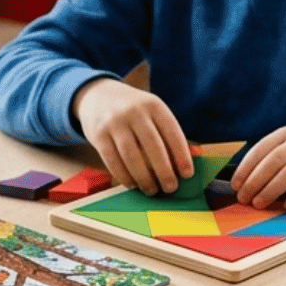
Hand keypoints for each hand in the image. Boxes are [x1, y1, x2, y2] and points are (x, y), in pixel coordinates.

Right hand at [71, 78, 192, 194]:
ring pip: (131, 156)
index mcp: (153, 105)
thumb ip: (167, 134)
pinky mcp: (98, 135)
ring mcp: (114, 122)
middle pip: (152, 145)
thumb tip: (186, 163)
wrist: (98, 95)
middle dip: (164, 171)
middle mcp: (134, 111)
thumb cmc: (134, 111)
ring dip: (144, 177)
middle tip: (171, 188)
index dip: (181, 155)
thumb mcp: (152, 112)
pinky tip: (133, 184)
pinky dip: (124, 176)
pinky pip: (112, 160)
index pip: (172, 132)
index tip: (187, 174)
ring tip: (152, 190)